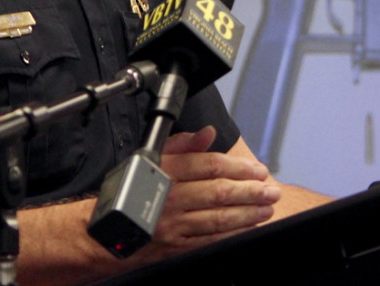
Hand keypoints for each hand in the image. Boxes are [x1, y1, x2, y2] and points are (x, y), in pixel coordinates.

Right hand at [144, 126, 280, 255]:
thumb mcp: (153, 158)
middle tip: (270, 190)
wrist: (110, 230)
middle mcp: (170, 198)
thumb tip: (208, 133)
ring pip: (218, 217)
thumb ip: (183, 144)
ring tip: (266, 207)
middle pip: (218, 192)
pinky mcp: (176, 246)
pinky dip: (232, 234)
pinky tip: (248, 227)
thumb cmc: (133, 190)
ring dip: (247, 213)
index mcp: (166, 171)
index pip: (210, 165)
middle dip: (250, 191)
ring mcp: (174, 224)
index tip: (258, 169)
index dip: (239, 167)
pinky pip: (210, 239)